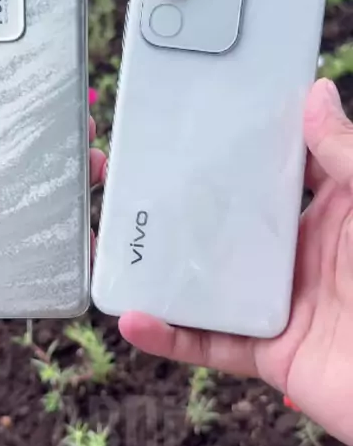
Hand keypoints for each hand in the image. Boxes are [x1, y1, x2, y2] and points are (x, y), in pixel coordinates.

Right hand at [120, 78, 352, 445]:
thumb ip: (347, 154)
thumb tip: (318, 93)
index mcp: (331, 214)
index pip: (278, 173)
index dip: (243, 148)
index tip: (200, 122)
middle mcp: (300, 254)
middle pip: (231, 224)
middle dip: (186, 203)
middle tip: (136, 175)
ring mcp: (281, 303)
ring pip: (209, 281)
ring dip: (163, 266)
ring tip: (116, 240)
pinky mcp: (270, 352)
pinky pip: (210, 343)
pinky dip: (169, 336)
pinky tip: (134, 317)